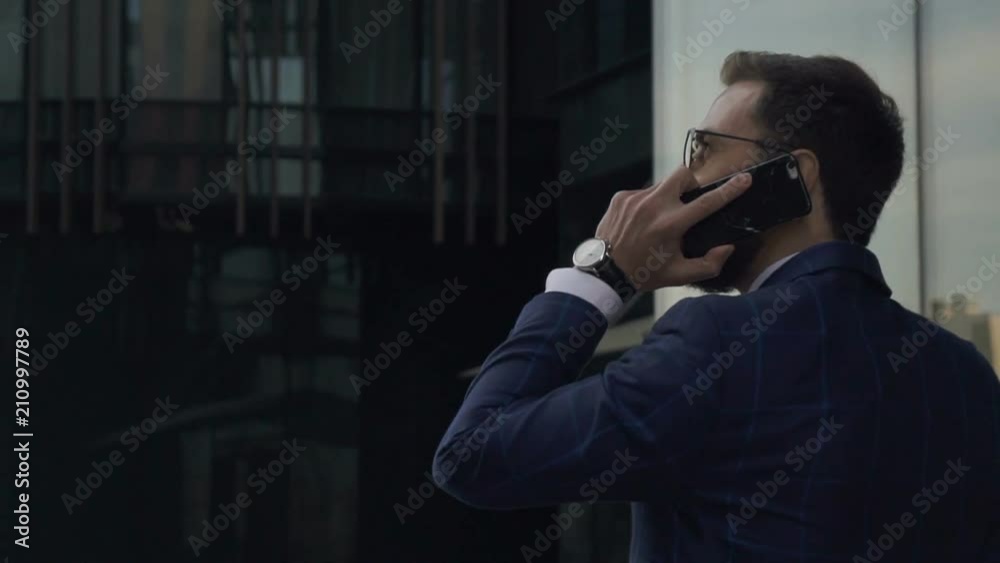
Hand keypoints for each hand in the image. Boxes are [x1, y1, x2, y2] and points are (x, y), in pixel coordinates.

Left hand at [594, 165, 751, 290]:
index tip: (744, 178)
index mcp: (671, 224)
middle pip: (682, 175)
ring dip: (667, 198)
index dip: (730, 189)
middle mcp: (653, 206)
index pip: (708, 202)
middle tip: (689, 201)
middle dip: (691, 183)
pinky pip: (642, 193)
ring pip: (662, 185)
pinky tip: (640, 223)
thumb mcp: (680, 275)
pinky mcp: (621, 197)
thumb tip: (727, 247)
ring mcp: (635, 199)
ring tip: (658, 221)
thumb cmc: (645, 273)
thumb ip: (710, 264)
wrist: (605, 272)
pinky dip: (647, 204)